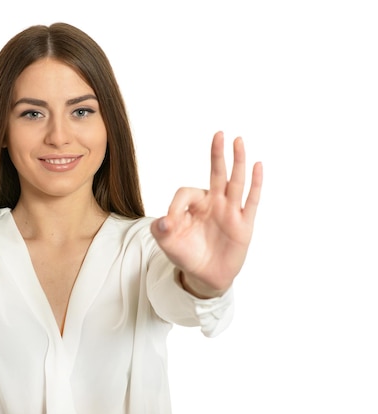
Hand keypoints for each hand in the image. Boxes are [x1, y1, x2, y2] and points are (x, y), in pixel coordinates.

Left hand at [151, 131, 262, 297]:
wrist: (204, 276)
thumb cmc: (186, 254)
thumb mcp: (167, 242)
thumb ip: (161, 230)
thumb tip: (164, 220)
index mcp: (194, 205)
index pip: (187, 192)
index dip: (176, 205)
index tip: (169, 223)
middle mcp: (214, 203)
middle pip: (216, 173)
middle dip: (217, 154)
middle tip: (219, 133)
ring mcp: (230, 212)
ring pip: (235, 182)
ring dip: (237, 161)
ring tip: (238, 140)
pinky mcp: (243, 225)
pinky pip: (251, 201)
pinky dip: (255, 183)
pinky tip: (258, 165)